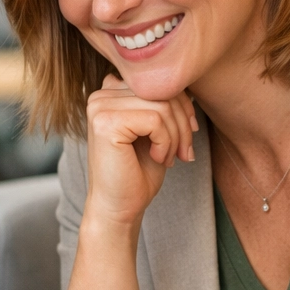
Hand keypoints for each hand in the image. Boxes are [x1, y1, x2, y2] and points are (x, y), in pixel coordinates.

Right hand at [84, 76, 196, 228]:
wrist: (120, 207)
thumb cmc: (138, 172)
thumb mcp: (157, 129)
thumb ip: (164, 103)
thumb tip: (189, 85)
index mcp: (111, 91)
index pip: (159, 81)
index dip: (182, 106)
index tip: (187, 135)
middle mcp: (100, 94)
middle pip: (162, 91)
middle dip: (183, 123)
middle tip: (184, 152)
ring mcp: (99, 106)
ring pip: (162, 105)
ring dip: (176, 136)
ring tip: (171, 157)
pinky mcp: (105, 122)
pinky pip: (155, 119)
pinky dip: (166, 142)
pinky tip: (158, 158)